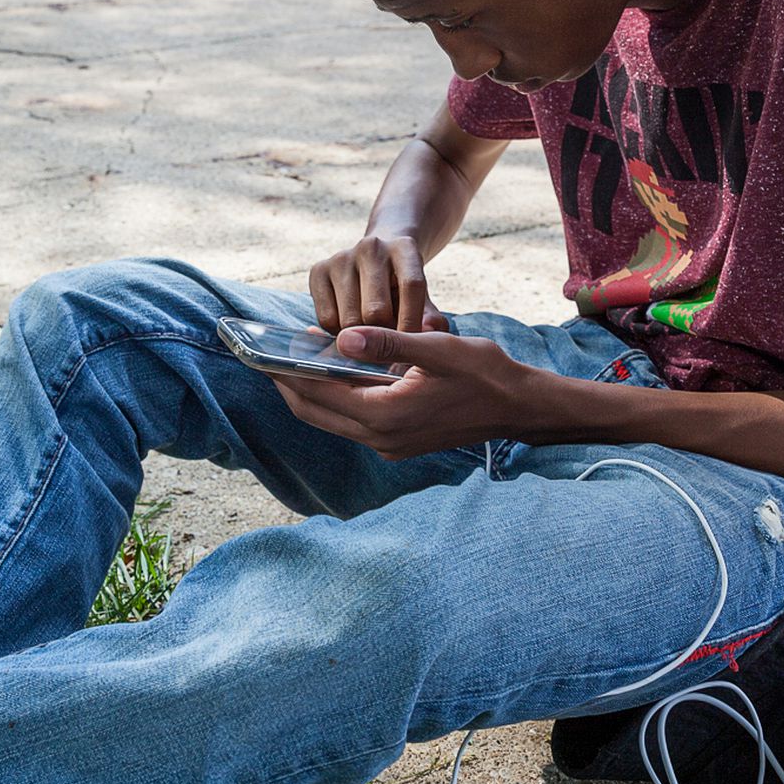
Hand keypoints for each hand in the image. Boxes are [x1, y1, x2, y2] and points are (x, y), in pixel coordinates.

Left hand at [270, 326, 550, 458]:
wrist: (520, 407)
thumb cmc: (484, 373)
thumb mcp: (435, 348)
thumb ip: (386, 343)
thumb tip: (339, 339)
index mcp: (385, 415)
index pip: (319, 396)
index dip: (287, 374)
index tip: (263, 353)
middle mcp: (382, 438)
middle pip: (317, 414)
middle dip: (290, 386)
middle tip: (268, 357)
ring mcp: (391, 445)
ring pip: (333, 420)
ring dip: (313, 394)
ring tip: (296, 360)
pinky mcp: (399, 443)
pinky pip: (354, 422)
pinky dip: (337, 399)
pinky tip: (337, 374)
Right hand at [309, 234, 447, 333]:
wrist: (375, 260)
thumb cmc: (402, 287)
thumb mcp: (422, 298)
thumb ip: (429, 317)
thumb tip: (430, 330)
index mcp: (404, 247)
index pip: (411, 286)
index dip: (412, 322)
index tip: (410, 347)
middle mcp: (371, 247)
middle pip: (376, 310)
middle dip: (383, 335)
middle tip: (388, 344)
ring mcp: (342, 257)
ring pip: (349, 320)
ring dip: (360, 338)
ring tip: (370, 336)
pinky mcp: (318, 270)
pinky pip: (326, 320)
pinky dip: (338, 335)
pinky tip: (350, 328)